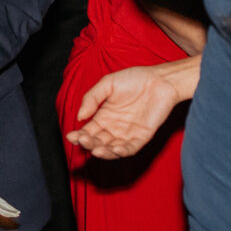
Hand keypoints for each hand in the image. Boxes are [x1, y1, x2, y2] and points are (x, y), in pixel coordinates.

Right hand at [67, 58, 195, 158]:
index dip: (79, 136)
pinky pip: (131, 149)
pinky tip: (115, 148)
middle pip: (98, 142)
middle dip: (89, 143)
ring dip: (104, 152)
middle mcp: (114, 127)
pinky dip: (122, 151)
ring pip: (112, 149)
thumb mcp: (107, 84)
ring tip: (97, 149)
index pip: (88, 130)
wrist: (160, 79)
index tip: (71, 136)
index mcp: (103, 116)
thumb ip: (92, 98)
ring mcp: (128, 133)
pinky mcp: (142, 136)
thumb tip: (80, 116)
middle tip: (84, 139)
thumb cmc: (134, 78)